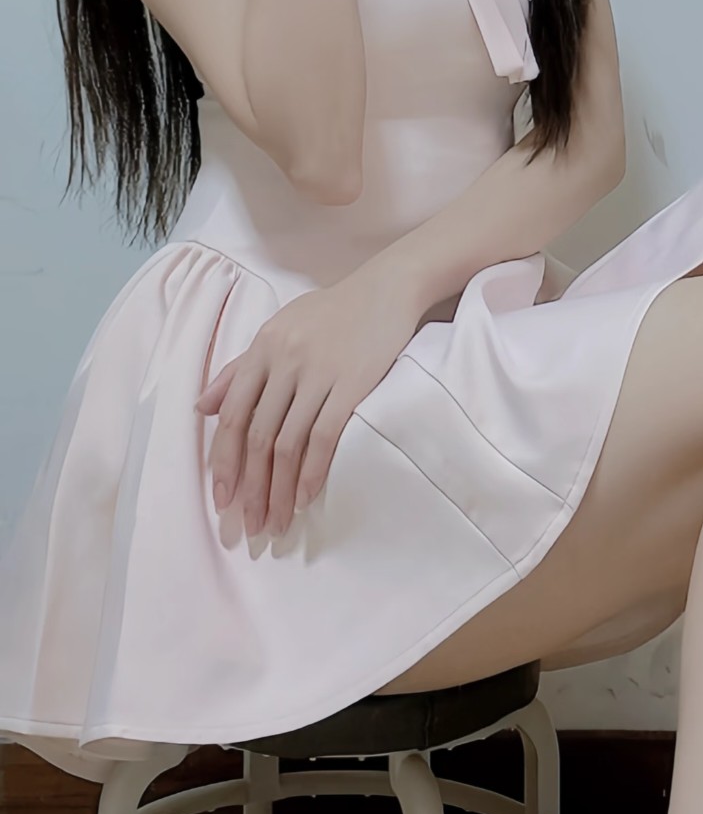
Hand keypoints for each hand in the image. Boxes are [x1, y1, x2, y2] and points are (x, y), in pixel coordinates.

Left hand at [195, 257, 423, 541]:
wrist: (387, 288)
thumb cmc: (332, 311)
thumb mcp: (279, 328)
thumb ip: (240, 369)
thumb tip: (203, 407)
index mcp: (262, 348)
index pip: (234, 416)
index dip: (224, 461)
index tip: (222, 499)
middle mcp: (284, 361)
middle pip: (258, 437)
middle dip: (251, 488)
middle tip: (250, 525)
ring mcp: (318, 373)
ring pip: (288, 444)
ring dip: (280, 490)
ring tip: (277, 522)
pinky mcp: (351, 384)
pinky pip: (324, 437)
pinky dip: (312, 473)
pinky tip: (306, 498)